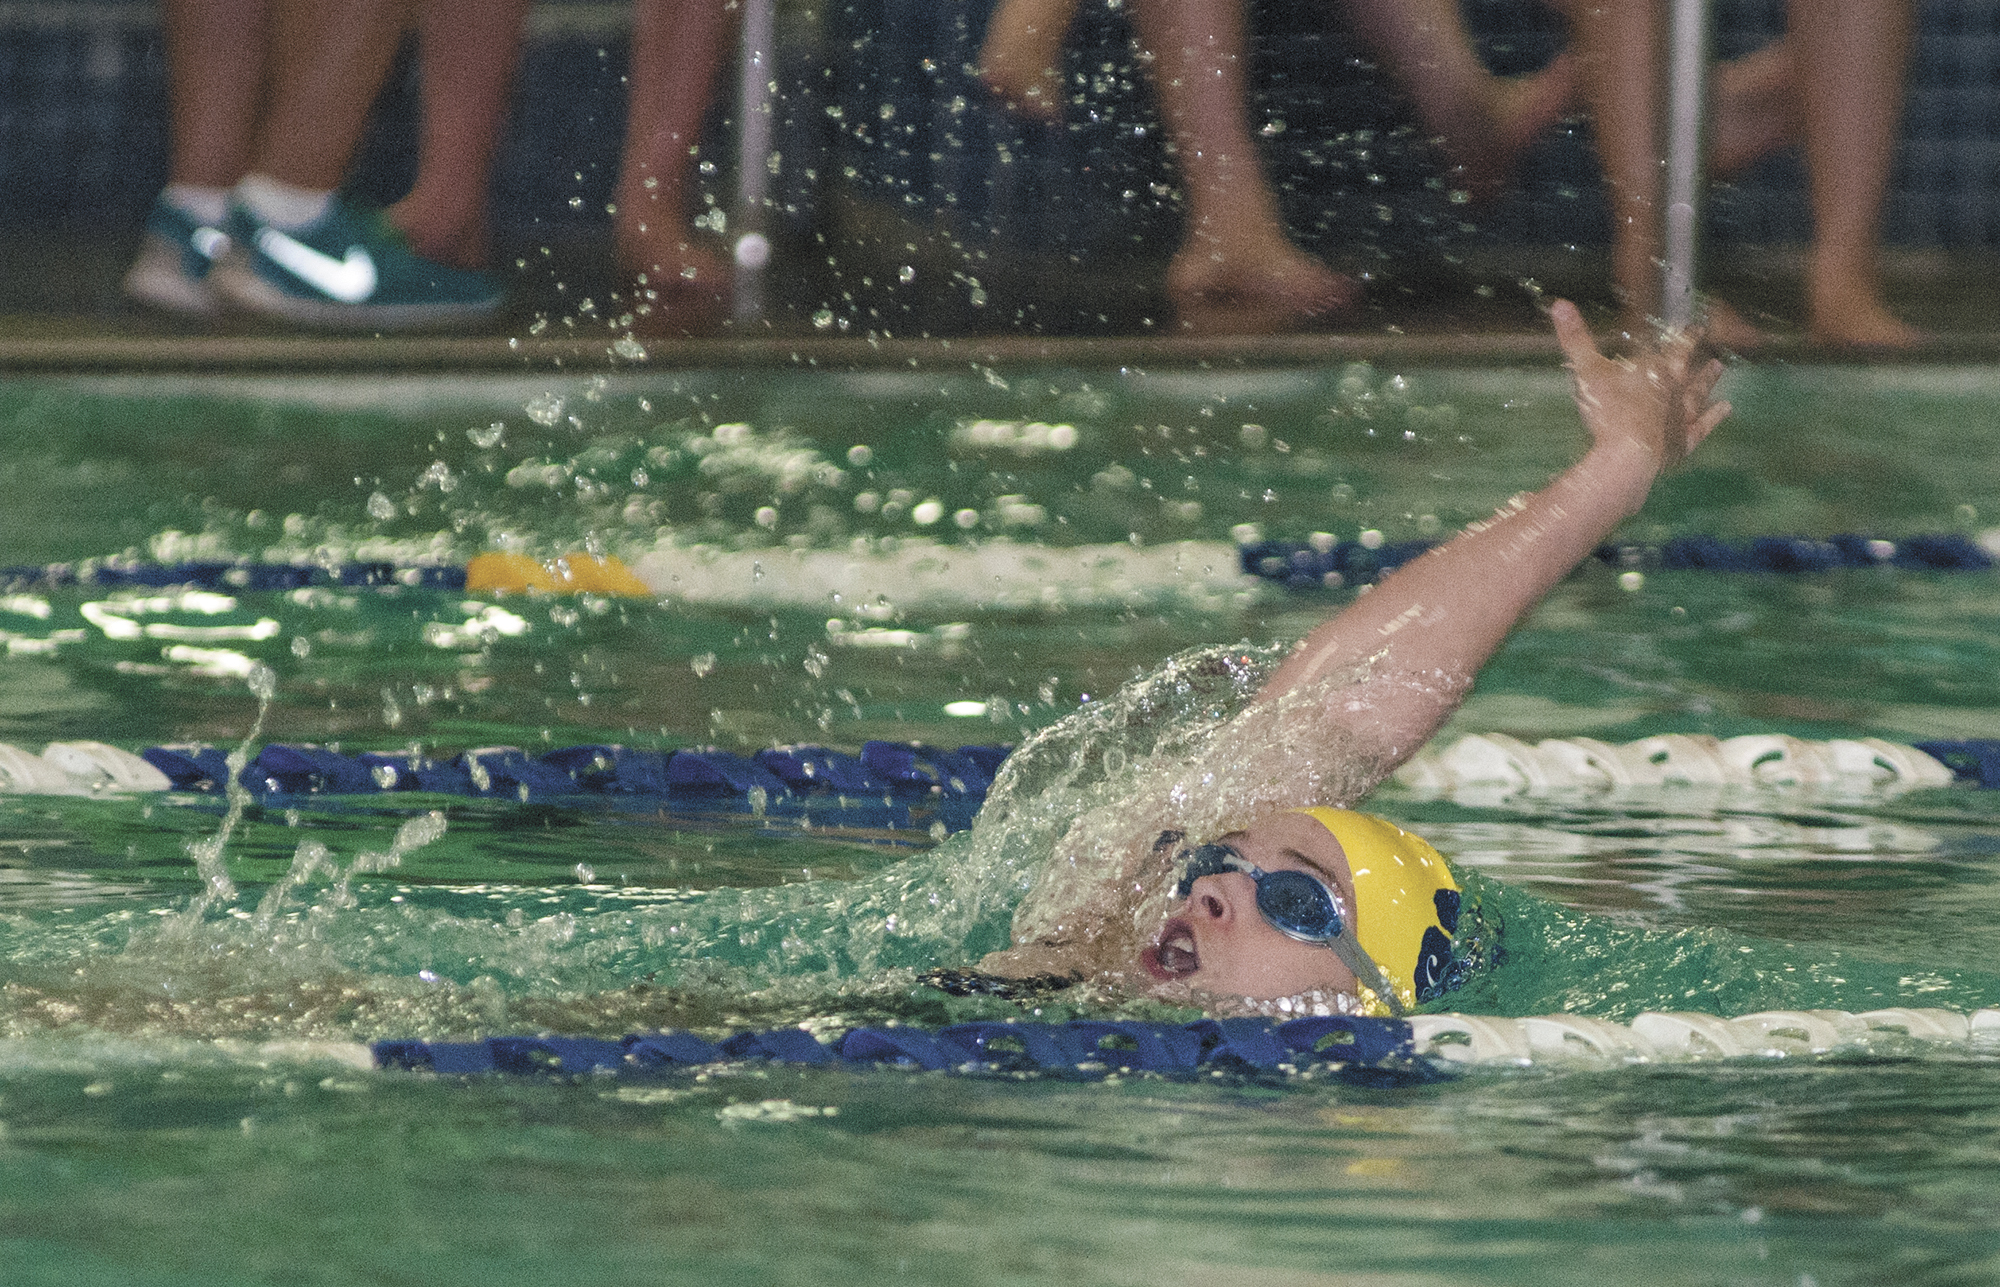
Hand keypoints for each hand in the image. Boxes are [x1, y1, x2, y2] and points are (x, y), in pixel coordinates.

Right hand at [1551, 299, 1730, 474]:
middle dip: (1699, 356)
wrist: (1629, 454)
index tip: (1696, 325)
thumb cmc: (1609, 410)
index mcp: (1656, 369)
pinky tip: (1726, 409)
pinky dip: (1715, 417)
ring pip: (1700, 394)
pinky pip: (1703, 426)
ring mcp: (1683, 415)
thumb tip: (1560, 304)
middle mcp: (1676, 388)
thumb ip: (1575, 338)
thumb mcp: (1586, 370)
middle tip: (1712, 346)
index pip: (1677, 345)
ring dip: (1709, 381)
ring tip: (1719, 369)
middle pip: (1691, 369)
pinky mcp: (1684, 441)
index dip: (1686, 334)